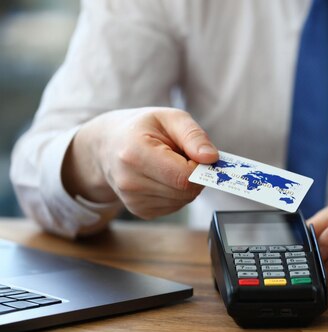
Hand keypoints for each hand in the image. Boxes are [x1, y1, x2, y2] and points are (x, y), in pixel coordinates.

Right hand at [62, 107, 217, 218]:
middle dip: (196, 175)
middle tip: (184, 157)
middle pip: (186, 191)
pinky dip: (178, 192)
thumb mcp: (169, 118)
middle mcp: (130, 181)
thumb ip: (193, 136)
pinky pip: (175, 206)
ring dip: (187, 184)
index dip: (200, 167)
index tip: (198, 154)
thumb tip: (212, 158)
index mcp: (135, 153)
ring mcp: (133, 200)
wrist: (108, 145)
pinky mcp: (140, 211)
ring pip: (183, 200)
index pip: (184, 176)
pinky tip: (164, 177)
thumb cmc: (142, 128)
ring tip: (170, 164)